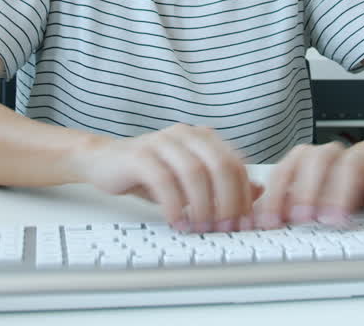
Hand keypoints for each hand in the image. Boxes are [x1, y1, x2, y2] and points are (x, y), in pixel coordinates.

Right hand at [69, 124, 262, 231]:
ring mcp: (162, 141)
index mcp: (203, 137)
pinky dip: (174, 205)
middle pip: (220, 165)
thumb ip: (223, 182)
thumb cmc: (150, 172)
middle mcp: (186, 134)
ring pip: (194, 172)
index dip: (244, 195)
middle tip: (226, 228)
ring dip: (202, 205)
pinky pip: (164, 180)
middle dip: (228, 201)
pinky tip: (177, 222)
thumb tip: (258, 191)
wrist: (104, 161)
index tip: (244, 223)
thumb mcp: (191, 180)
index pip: (235, 163)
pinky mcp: (140, 155)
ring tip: (201, 228)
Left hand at [253, 143, 363, 228]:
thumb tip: (255, 225)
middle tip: (303, 218)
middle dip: (306, 191)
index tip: (270, 223)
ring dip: (339, 192)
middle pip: (314, 163)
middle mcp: (327, 154)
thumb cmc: (331, 183)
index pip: (284, 172)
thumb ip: (282, 207)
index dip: (275, 197)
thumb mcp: (305, 196)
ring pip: (348, 164)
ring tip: (335, 219)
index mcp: (303, 159)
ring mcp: (356, 156)